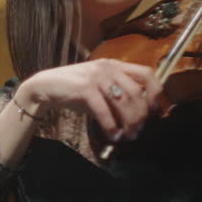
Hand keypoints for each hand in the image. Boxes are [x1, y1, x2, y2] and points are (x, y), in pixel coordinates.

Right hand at [18, 58, 167, 141]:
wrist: (44, 87)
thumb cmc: (74, 90)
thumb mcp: (99, 89)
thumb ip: (117, 97)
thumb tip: (138, 117)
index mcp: (115, 65)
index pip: (146, 73)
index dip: (157, 93)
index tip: (156, 111)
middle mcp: (108, 68)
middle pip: (137, 92)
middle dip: (141, 115)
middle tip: (138, 131)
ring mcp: (96, 76)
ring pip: (123, 101)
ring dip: (129, 122)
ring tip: (127, 136)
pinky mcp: (84, 88)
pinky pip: (104, 110)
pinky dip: (111, 125)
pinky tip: (113, 135)